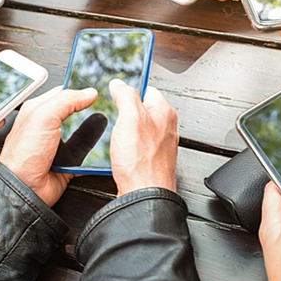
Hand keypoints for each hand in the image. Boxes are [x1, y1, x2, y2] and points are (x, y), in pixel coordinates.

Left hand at [0, 86, 97, 206]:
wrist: (24, 189)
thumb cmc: (23, 154)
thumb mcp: (43, 117)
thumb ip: (66, 101)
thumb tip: (88, 92)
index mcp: (38, 110)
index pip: (62, 93)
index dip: (78, 89)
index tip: (95, 88)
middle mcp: (48, 126)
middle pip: (75, 112)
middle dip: (89, 108)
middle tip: (106, 102)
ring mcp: (58, 144)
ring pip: (83, 131)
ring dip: (95, 127)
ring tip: (110, 120)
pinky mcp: (68, 160)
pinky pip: (86, 151)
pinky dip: (96, 147)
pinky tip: (105, 142)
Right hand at [108, 79, 177, 195]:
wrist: (144, 196)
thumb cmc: (142, 161)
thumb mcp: (130, 117)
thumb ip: (125, 95)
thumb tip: (119, 84)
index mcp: (165, 112)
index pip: (147, 89)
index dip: (130, 90)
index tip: (117, 93)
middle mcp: (165, 128)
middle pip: (141, 110)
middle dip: (124, 113)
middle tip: (114, 118)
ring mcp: (158, 145)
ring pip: (136, 130)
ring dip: (123, 132)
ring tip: (116, 138)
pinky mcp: (150, 161)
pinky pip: (135, 147)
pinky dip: (125, 148)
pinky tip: (118, 153)